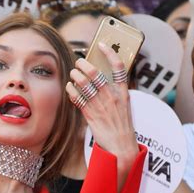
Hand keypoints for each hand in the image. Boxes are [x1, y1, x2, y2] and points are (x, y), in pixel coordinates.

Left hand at [66, 42, 138, 179]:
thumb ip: (114, 92)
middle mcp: (112, 97)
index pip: (119, 67)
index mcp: (123, 93)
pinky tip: (70, 88)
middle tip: (79, 63)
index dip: (109, 53)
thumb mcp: (124, 106)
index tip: (101, 45)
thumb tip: (98, 77)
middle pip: (95, 73)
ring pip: (84, 83)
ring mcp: (101, 106)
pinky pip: (78, 98)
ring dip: (75, 76)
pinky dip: (71, 90)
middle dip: (83, 64)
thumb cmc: (121, 126)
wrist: (121, 147)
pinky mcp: (91, 115)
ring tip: (73, 74)